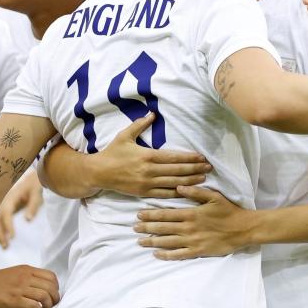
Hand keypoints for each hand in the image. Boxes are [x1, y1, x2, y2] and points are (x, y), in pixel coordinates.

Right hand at [0, 170, 42, 248]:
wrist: (33, 177)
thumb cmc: (36, 185)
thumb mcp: (37, 193)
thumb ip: (33, 206)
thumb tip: (28, 220)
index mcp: (10, 196)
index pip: (6, 212)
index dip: (8, 225)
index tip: (12, 237)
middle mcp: (3, 200)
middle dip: (0, 233)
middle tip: (5, 246)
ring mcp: (2, 204)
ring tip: (5, 247)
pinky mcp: (5, 207)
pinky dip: (1, 230)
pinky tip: (5, 240)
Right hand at [0, 265, 59, 307]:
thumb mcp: (14, 274)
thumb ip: (27, 278)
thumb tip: (41, 290)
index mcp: (27, 270)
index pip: (51, 276)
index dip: (55, 288)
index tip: (51, 296)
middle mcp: (26, 277)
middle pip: (52, 287)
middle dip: (55, 299)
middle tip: (49, 306)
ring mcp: (20, 288)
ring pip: (45, 296)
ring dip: (48, 306)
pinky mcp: (13, 300)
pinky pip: (34, 305)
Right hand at [91, 113, 211, 197]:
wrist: (99, 173)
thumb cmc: (112, 152)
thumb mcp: (125, 135)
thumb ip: (140, 124)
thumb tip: (152, 113)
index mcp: (147, 156)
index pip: (174, 157)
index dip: (189, 158)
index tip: (202, 157)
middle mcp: (149, 171)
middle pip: (177, 171)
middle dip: (195, 169)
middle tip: (209, 168)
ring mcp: (147, 183)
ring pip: (173, 183)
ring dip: (190, 181)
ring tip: (203, 178)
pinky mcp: (143, 193)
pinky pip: (164, 194)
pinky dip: (177, 193)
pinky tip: (187, 191)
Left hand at [133, 186, 252, 259]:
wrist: (243, 228)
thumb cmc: (228, 211)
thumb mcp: (213, 196)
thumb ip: (195, 192)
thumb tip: (178, 186)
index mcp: (191, 213)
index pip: (166, 214)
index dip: (151, 215)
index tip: (139, 214)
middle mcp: (189, 228)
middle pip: (163, 228)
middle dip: (147, 228)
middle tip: (134, 228)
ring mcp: (193, 241)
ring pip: (168, 242)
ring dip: (152, 242)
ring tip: (140, 241)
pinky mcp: (198, 252)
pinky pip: (179, 254)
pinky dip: (166, 255)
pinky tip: (157, 254)